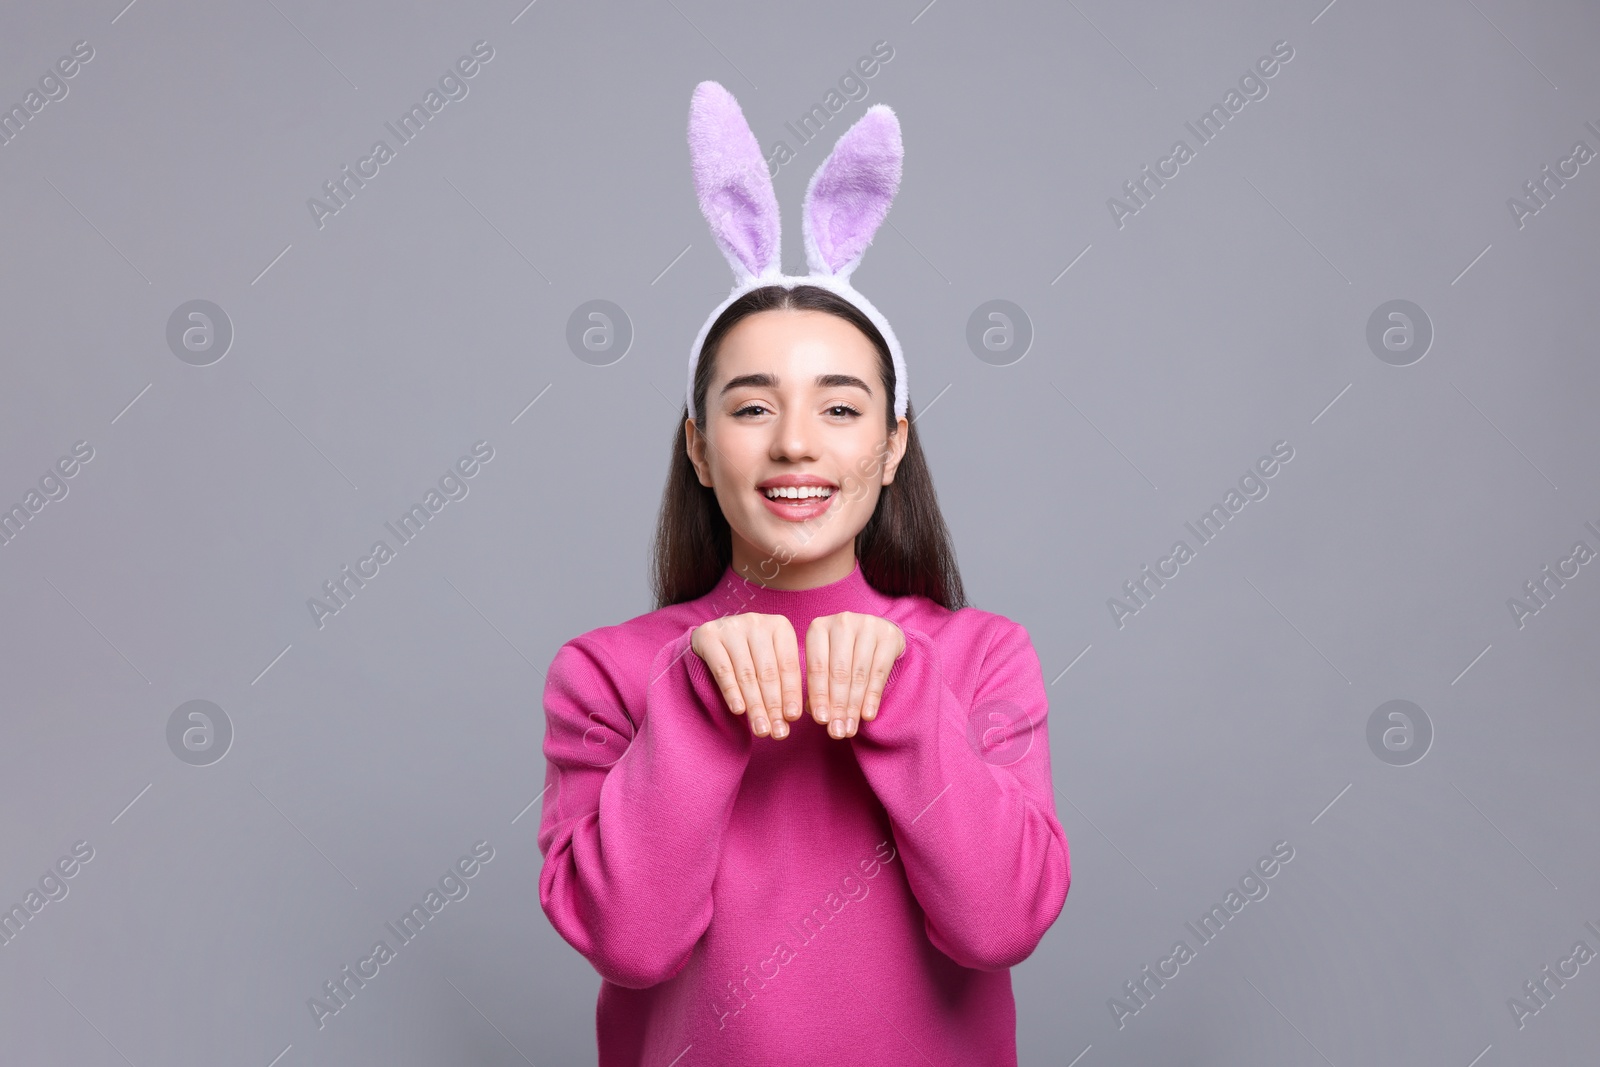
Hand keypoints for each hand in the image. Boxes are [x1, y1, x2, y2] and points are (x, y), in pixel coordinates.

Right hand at [691, 613, 801, 739]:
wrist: (712, 638)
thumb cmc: (750, 655)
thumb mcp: (770, 663)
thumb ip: (781, 685)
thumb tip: (790, 719)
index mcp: (780, 626)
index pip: (788, 666)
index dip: (791, 694)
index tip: (792, 719)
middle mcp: (757, 622)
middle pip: (767, 672)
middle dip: (773, 706)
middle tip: (777, 732)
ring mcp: (731, 627)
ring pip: (746, 674)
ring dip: (754, 705)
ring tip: (761, 729)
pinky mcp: (708, 635)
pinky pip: (722, 669)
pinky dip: (732, 692)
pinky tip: (738, 711)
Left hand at [807, 612, 905, 738]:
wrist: (879, 636)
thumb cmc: (845, 655)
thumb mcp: (827, 665)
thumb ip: (818, 687)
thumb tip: (814, 712)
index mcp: (818, 628)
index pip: (817, 667)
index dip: (819, 696)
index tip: (820, 721)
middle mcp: (842, 622)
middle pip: (838, 671)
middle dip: (837, 705)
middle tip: (837, 731)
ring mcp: (867, 626)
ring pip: (859, 673)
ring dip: (854, 705)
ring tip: (850, 729)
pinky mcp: (889, 635)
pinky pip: (879, 671)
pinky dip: (872, 696)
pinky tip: (867, 715)